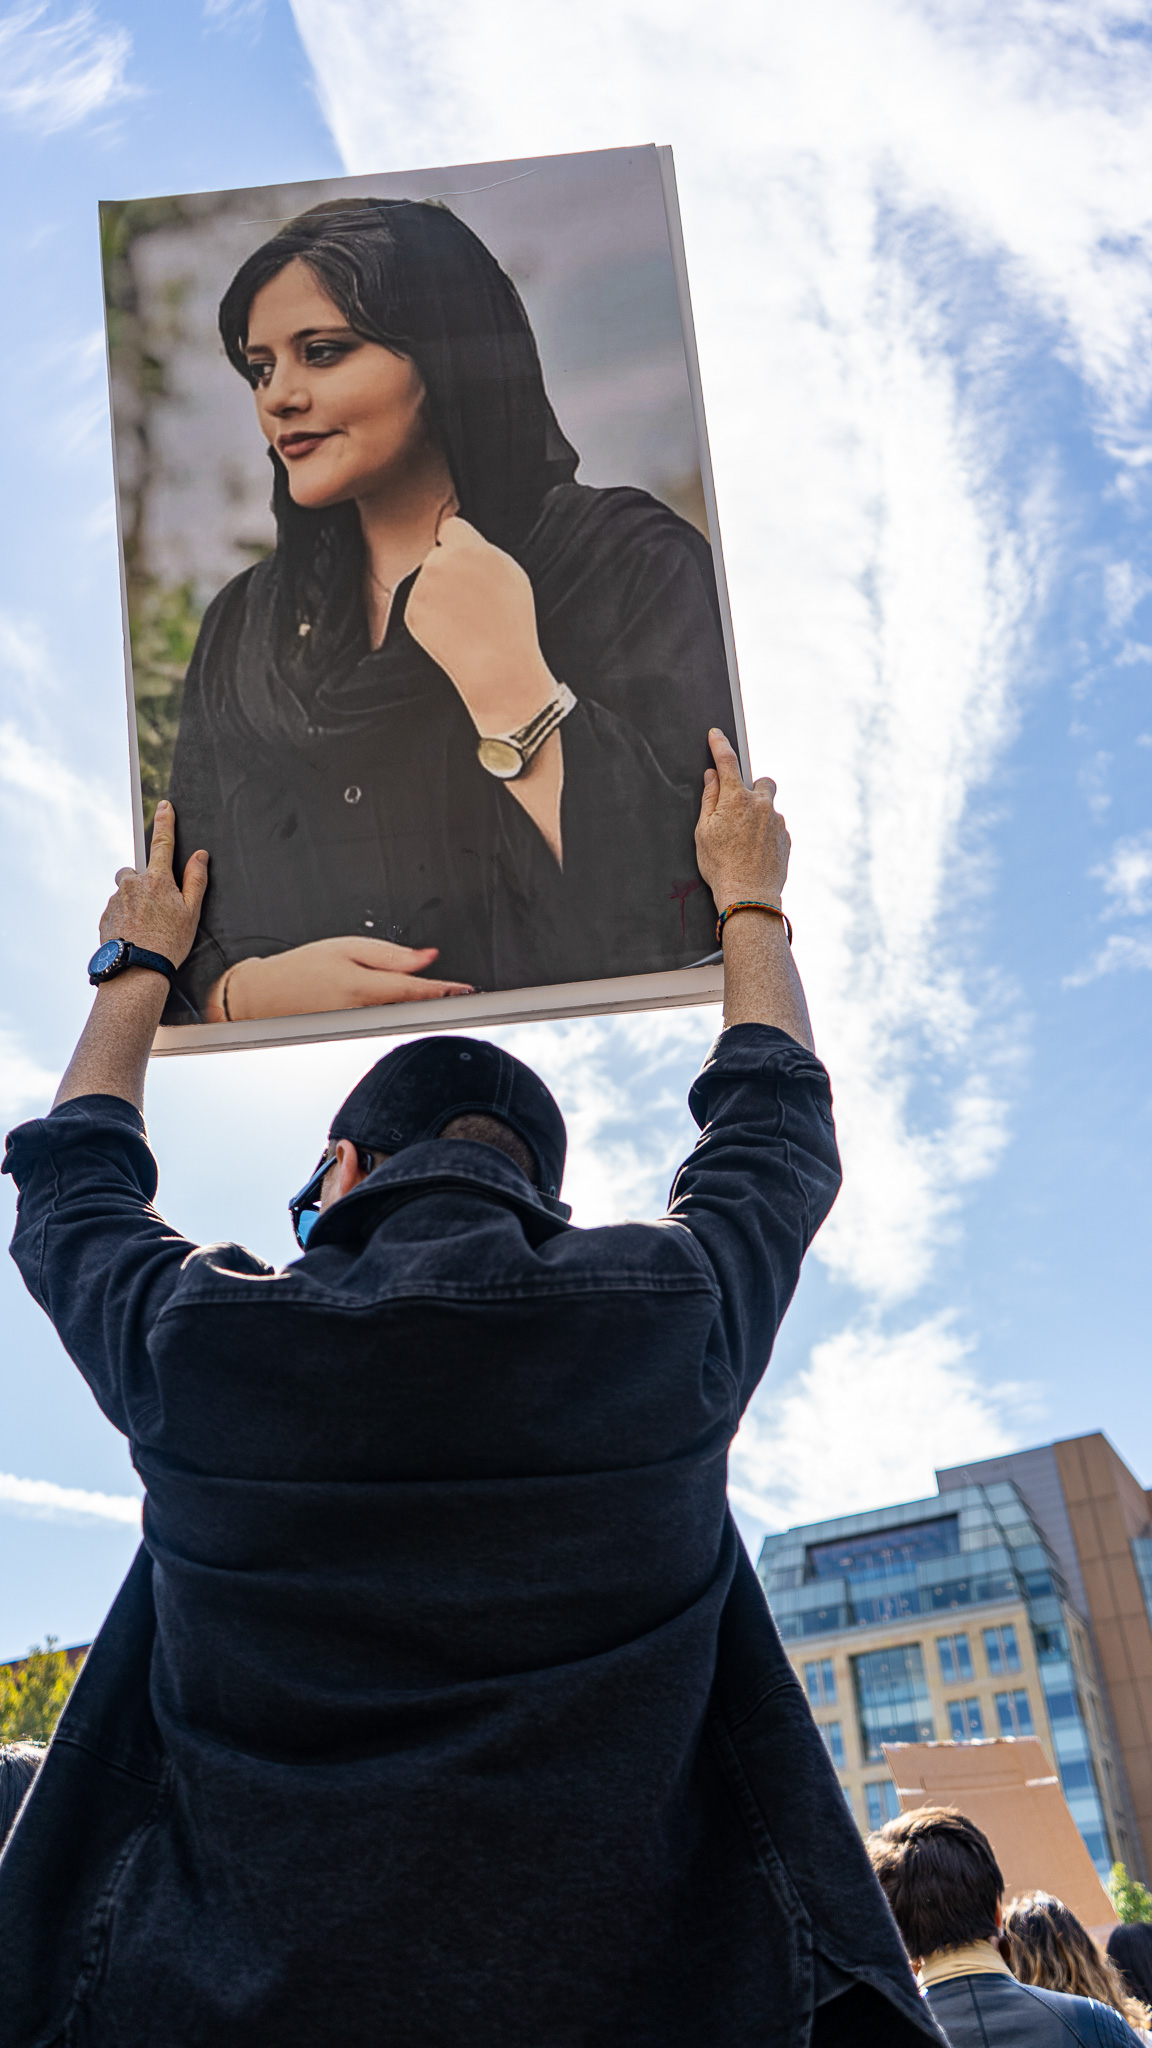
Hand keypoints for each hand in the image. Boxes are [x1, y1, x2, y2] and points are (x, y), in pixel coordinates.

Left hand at [100, 801, 207, 967]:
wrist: (137, 970)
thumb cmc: (169, 944)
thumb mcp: (192, 912)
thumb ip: (196, 880)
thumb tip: (199, 856)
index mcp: (157, 880)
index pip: (163, 843)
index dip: (165, 822)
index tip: (164, 806)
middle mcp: (132, 884)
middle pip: (135, 871)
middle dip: (142, 882)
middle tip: (156, 907)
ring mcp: (116, 900)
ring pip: (124, 892)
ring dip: (133, 903)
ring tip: (146, 928)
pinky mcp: (104, 916)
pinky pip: (115, 910)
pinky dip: (124, 919)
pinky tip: (135, 936)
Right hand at [209, 937, 474, 1021]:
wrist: (264, 997)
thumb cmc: (302, 969)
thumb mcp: (347, 948)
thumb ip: (391, 955)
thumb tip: (429, 957)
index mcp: (362, 988)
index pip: (414, 991)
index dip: (444, 991)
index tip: (468, 991)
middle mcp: (362, 1015)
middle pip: (411, 1012)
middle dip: (438, 1006)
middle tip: (468, 998)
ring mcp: (357, 1031)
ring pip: (399, 1022)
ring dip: (422, 1014)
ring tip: (445, 1002)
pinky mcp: (352, 1038)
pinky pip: (383, 1027)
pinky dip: (401, 1020)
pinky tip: (414, 1013)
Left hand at [405, 515, 556, 733]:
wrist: (497, 666)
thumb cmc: (512, 621)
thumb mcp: (511, 573)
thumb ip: (484, 551)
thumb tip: (466, 542)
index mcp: (467, 547)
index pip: (450, 528)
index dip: (459, 546)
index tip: (468, 563)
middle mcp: (439, 561)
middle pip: (437, 555)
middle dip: (448, 571)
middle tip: (469, 600)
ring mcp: (421, 588)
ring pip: (427, 582)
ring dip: (439, 595)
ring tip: (465, 619)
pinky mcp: (411, 612)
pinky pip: (421, 607)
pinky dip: (432, 617)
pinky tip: (453, 631)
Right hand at [694, 729, 790, 914]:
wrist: (749, 895)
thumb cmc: (720, 866)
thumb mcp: (703, 831)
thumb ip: (709, 799)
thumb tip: (712, 776)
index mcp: (736, 799)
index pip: (727, 762)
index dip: (719, 745)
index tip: (716, 734)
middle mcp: (761, 804)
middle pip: (762, 781)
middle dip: (753, 788)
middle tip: (739, 808)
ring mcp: (777, 821)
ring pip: (769, 808)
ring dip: (758, 817)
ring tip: (743, 844)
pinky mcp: (787, 838)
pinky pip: (775, 828)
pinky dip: (766, 834)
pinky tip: (754, 853)